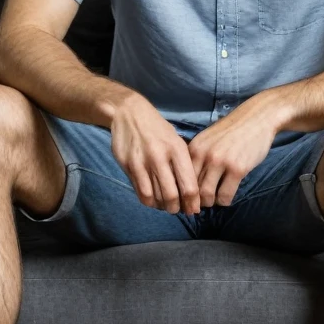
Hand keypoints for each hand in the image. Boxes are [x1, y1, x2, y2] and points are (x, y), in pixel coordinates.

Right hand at [109, 93, 200, 213]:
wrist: (129, 113)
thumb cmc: (158, 129)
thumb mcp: (176, 140)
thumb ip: (184, 164)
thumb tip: (193, 192)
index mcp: (177, 150)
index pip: (188, 185)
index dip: (193, 203)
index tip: (194, 209)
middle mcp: (160, 157)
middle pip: (171, 196)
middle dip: (177, 208)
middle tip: (179, 210)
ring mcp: (142, 163)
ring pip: (155, 198)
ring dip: (162, 207)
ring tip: (166, 205)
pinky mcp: (128, 166)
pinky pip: (141, 193)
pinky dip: (149, 201)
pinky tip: (153, 199)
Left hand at [185, 95, 281, 207]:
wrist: (256, 118)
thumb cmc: (232, 130)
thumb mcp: (208, 139)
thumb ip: (198, 156)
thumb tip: (188, 181)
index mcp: (194, 148)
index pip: (181, 177)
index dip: (183, 192)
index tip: (187, 200)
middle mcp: (204, 155)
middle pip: (192, 189)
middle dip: (196, 201)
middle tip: (201, 204)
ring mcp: (221, 162)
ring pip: (207, 195)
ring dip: (211, 202)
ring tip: (215, 199)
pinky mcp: (237, 169)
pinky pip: (225, 195)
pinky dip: (224, 201)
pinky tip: (227, 196)